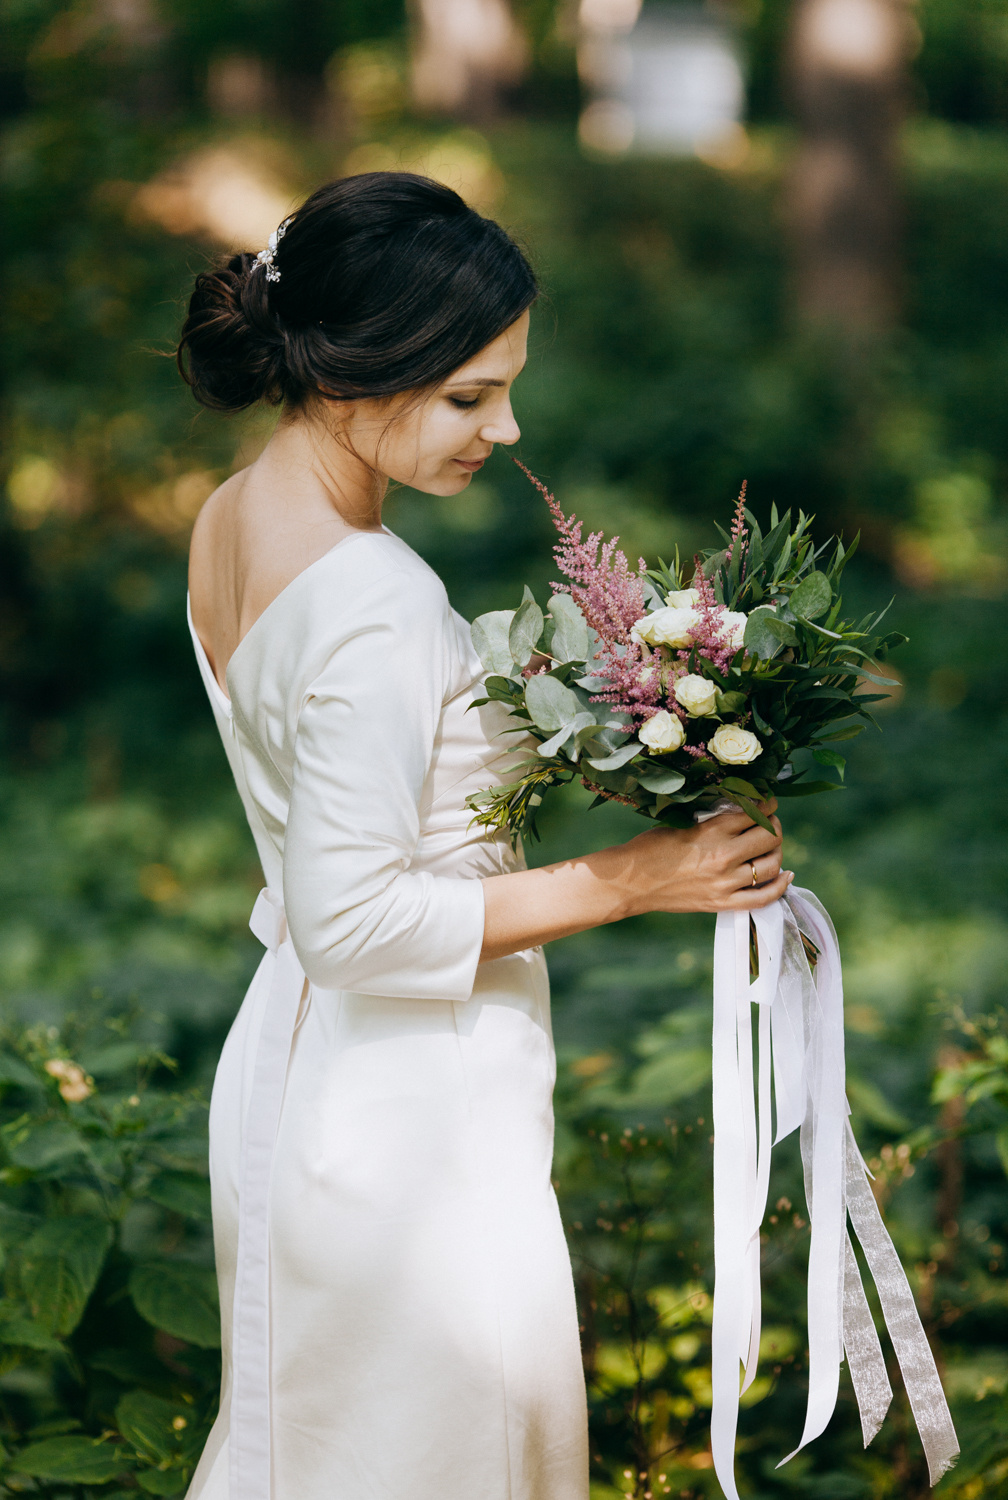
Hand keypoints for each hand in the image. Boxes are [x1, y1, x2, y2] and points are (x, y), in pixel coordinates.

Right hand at [479, 799, 789, 960]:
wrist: (631, 882)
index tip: (767, 800)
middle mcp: (724, 857)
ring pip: (771, 865)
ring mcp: (725, 883)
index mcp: (712, 831)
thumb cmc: (651, 846)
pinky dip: (780, 886)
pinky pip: (763, 898)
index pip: (756, 811)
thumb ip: (714, 817)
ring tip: (770, 846)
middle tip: (769, 821)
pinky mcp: (722, 903)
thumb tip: (742, 807)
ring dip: (776, 852)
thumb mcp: (682, 821)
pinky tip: (785, 875)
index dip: (767, 803)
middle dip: (774, 825)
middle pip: (770, 837)